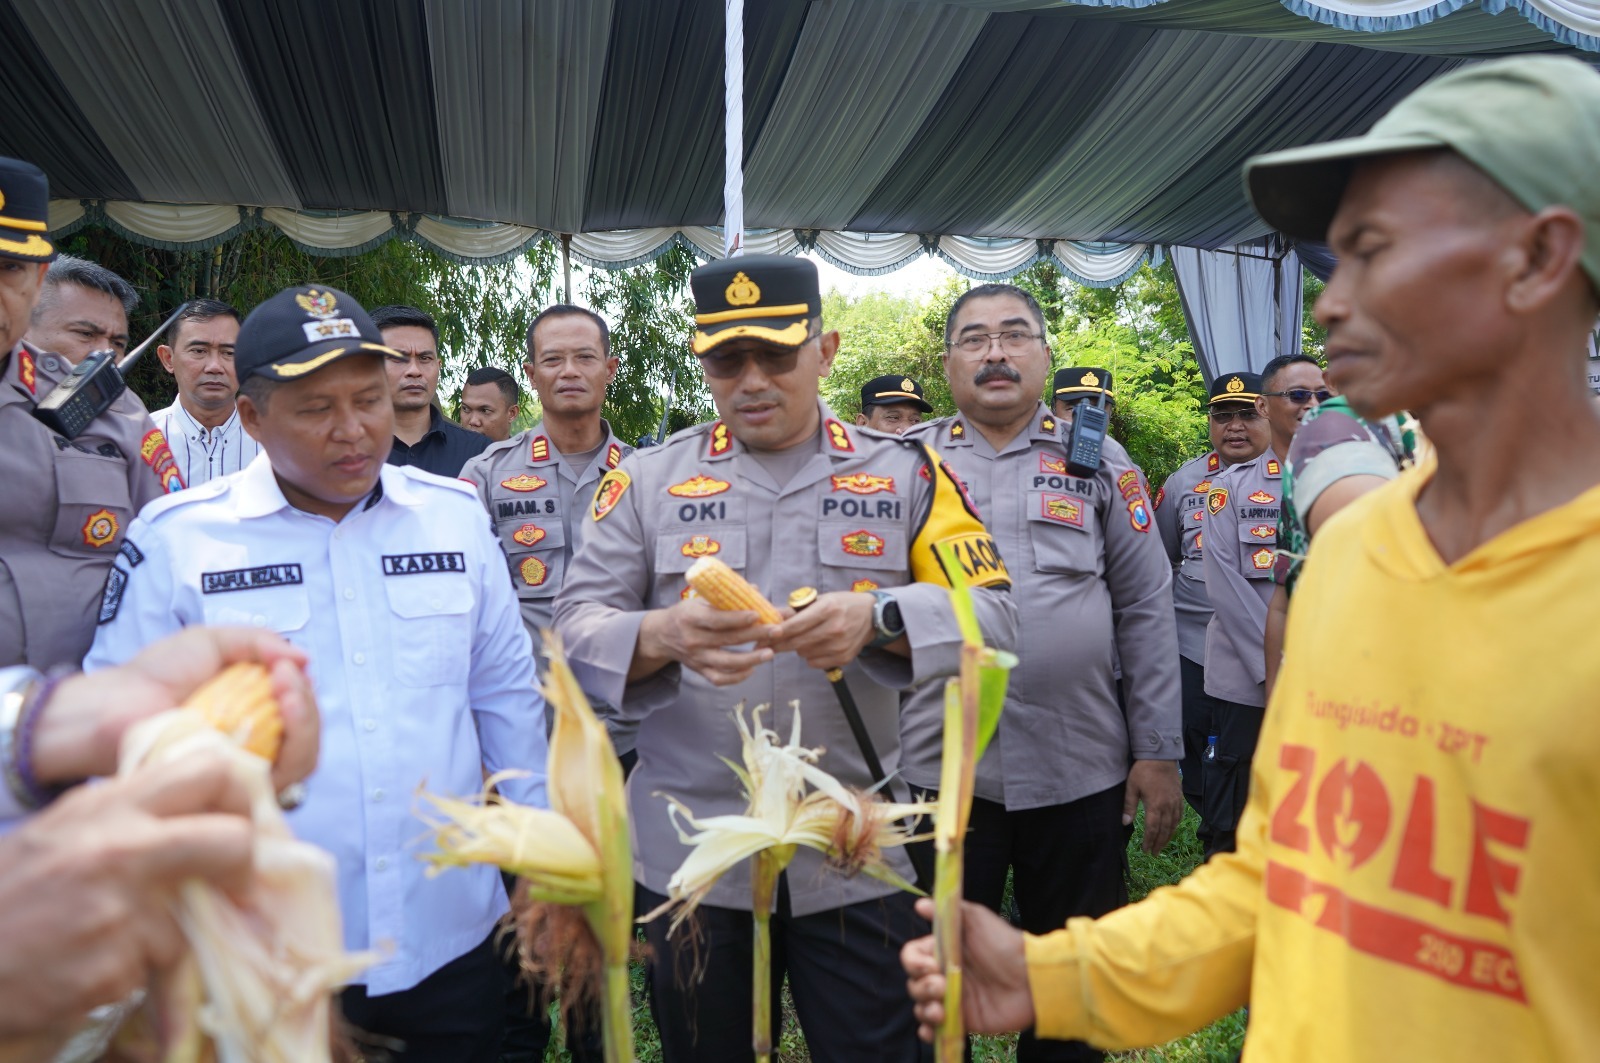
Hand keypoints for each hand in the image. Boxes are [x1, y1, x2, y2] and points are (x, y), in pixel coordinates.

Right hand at [0, 752, 254, 1040]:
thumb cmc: (7, 897)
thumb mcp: (61, 830)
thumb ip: (125, 814)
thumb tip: (200, 807)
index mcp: (105, 807)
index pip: (207, 771)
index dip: (238, 797)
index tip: (237, 822)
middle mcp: (117, 851)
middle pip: (232, 840)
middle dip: (243, 865)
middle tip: (233, 885)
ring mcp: (118, 913)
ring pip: (190, 922)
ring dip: (160, 938)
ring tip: (103, 939)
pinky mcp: (113, 970)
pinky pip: (153, 970)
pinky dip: (130, 974)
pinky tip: (85, 967)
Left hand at [31, 627, 316, 790]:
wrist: (112, 705)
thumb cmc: (154, 674)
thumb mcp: (212, 642)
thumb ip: (259, 642)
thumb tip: (306, 659)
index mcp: (255, 710)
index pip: (301, 710)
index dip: (304, 691)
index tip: (286, 666)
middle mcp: (256, 743)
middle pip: (309, 736)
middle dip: (308, 704)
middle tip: (286, 679)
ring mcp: (245, 769)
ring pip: (302, 759)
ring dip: (305, 724)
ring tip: (285, 696)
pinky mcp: (231, 788)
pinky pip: (276, 780)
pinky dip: (287, 750)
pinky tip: (270, 723)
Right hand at [636, 598, 778, 685]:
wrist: (661, 635)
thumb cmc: (685, 613)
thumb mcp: (698, 600)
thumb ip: (725, 596)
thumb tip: (756, 589)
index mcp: (690, 617)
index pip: (716, 619)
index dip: (737, 618)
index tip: (757, 614)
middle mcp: (692, 639)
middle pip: (727, 639)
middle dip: (755, 635)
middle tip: (776, 631)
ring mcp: (696, 658)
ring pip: (726, 663)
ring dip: (751, 659)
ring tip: (770, 653)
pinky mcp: (699, 670)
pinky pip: (719, 679)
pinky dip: (736, 677)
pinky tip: (751, 669)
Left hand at [768, 591, 875, 670]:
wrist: (872, 617)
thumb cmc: (842, 604)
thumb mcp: (821, 599)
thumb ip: (797, 609)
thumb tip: (773, 615)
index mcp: (828, 609)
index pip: (798, 624)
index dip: (781, 630)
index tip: (767, 634)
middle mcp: (835, 628)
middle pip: (798, 641)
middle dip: (779, 644)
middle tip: (763, 644)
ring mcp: (840, 646)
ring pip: (804, 653)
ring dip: (797, 647)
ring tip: (803, 638)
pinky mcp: (844, 658)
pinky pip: (814, 662)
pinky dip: (809, 656)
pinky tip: (815, 645)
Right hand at [901, 897, 1034, 1041]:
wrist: (1032, 978)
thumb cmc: (1004, 945)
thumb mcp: (976, 920)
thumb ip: (947, 911)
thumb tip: (919, 903)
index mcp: (943, 951)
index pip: (912, 957)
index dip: (914, 963)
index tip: (930, 965)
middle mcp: (944, 975)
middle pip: (913, 983)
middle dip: (922, 988)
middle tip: (942, 986)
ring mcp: (951, 1000)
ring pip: (921, 1007)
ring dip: (924, 1010)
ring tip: (941, 1011)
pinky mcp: (962, 1021)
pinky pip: (935, 1030)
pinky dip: (927, 1032)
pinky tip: (932, 1029)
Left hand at [1124, 759, 1182, 854]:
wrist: (1160, 757)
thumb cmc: (1143, 770)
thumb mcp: (1132, 787)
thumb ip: (1129, 806)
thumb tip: (1125, 823)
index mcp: (1155, 805)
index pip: (1152, 828)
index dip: (1149, 841)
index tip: (1146, 850)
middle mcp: (1168, 806)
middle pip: (1164, 830)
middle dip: (1158, 843)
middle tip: (1153, 853)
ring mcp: (1175, 802)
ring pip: (1173, 825)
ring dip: (1168, 837)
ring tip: (1161, 846)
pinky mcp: (1179, 797)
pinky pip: (1179, 816)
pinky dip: (1175, 825)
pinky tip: (1172, 829)